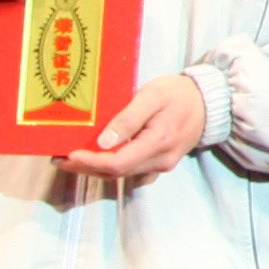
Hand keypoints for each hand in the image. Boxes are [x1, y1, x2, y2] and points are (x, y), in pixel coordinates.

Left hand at [75, 70, 213, 180]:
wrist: (208, 101)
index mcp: (158, 143)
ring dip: (95, 169)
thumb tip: (103, 142)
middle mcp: (160, 160)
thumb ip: (128, 118)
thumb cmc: (179, 94)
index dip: (90, 162)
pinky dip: (110, 168)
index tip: (68, 154)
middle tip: (60, 158)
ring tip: (71, 159)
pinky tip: (96, 159)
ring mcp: (161, 165)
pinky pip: (131, 171)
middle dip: (85, 167)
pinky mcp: (159, 163)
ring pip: (122, 174)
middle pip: (116, 173)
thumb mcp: (152, 96)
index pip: (117, 163)